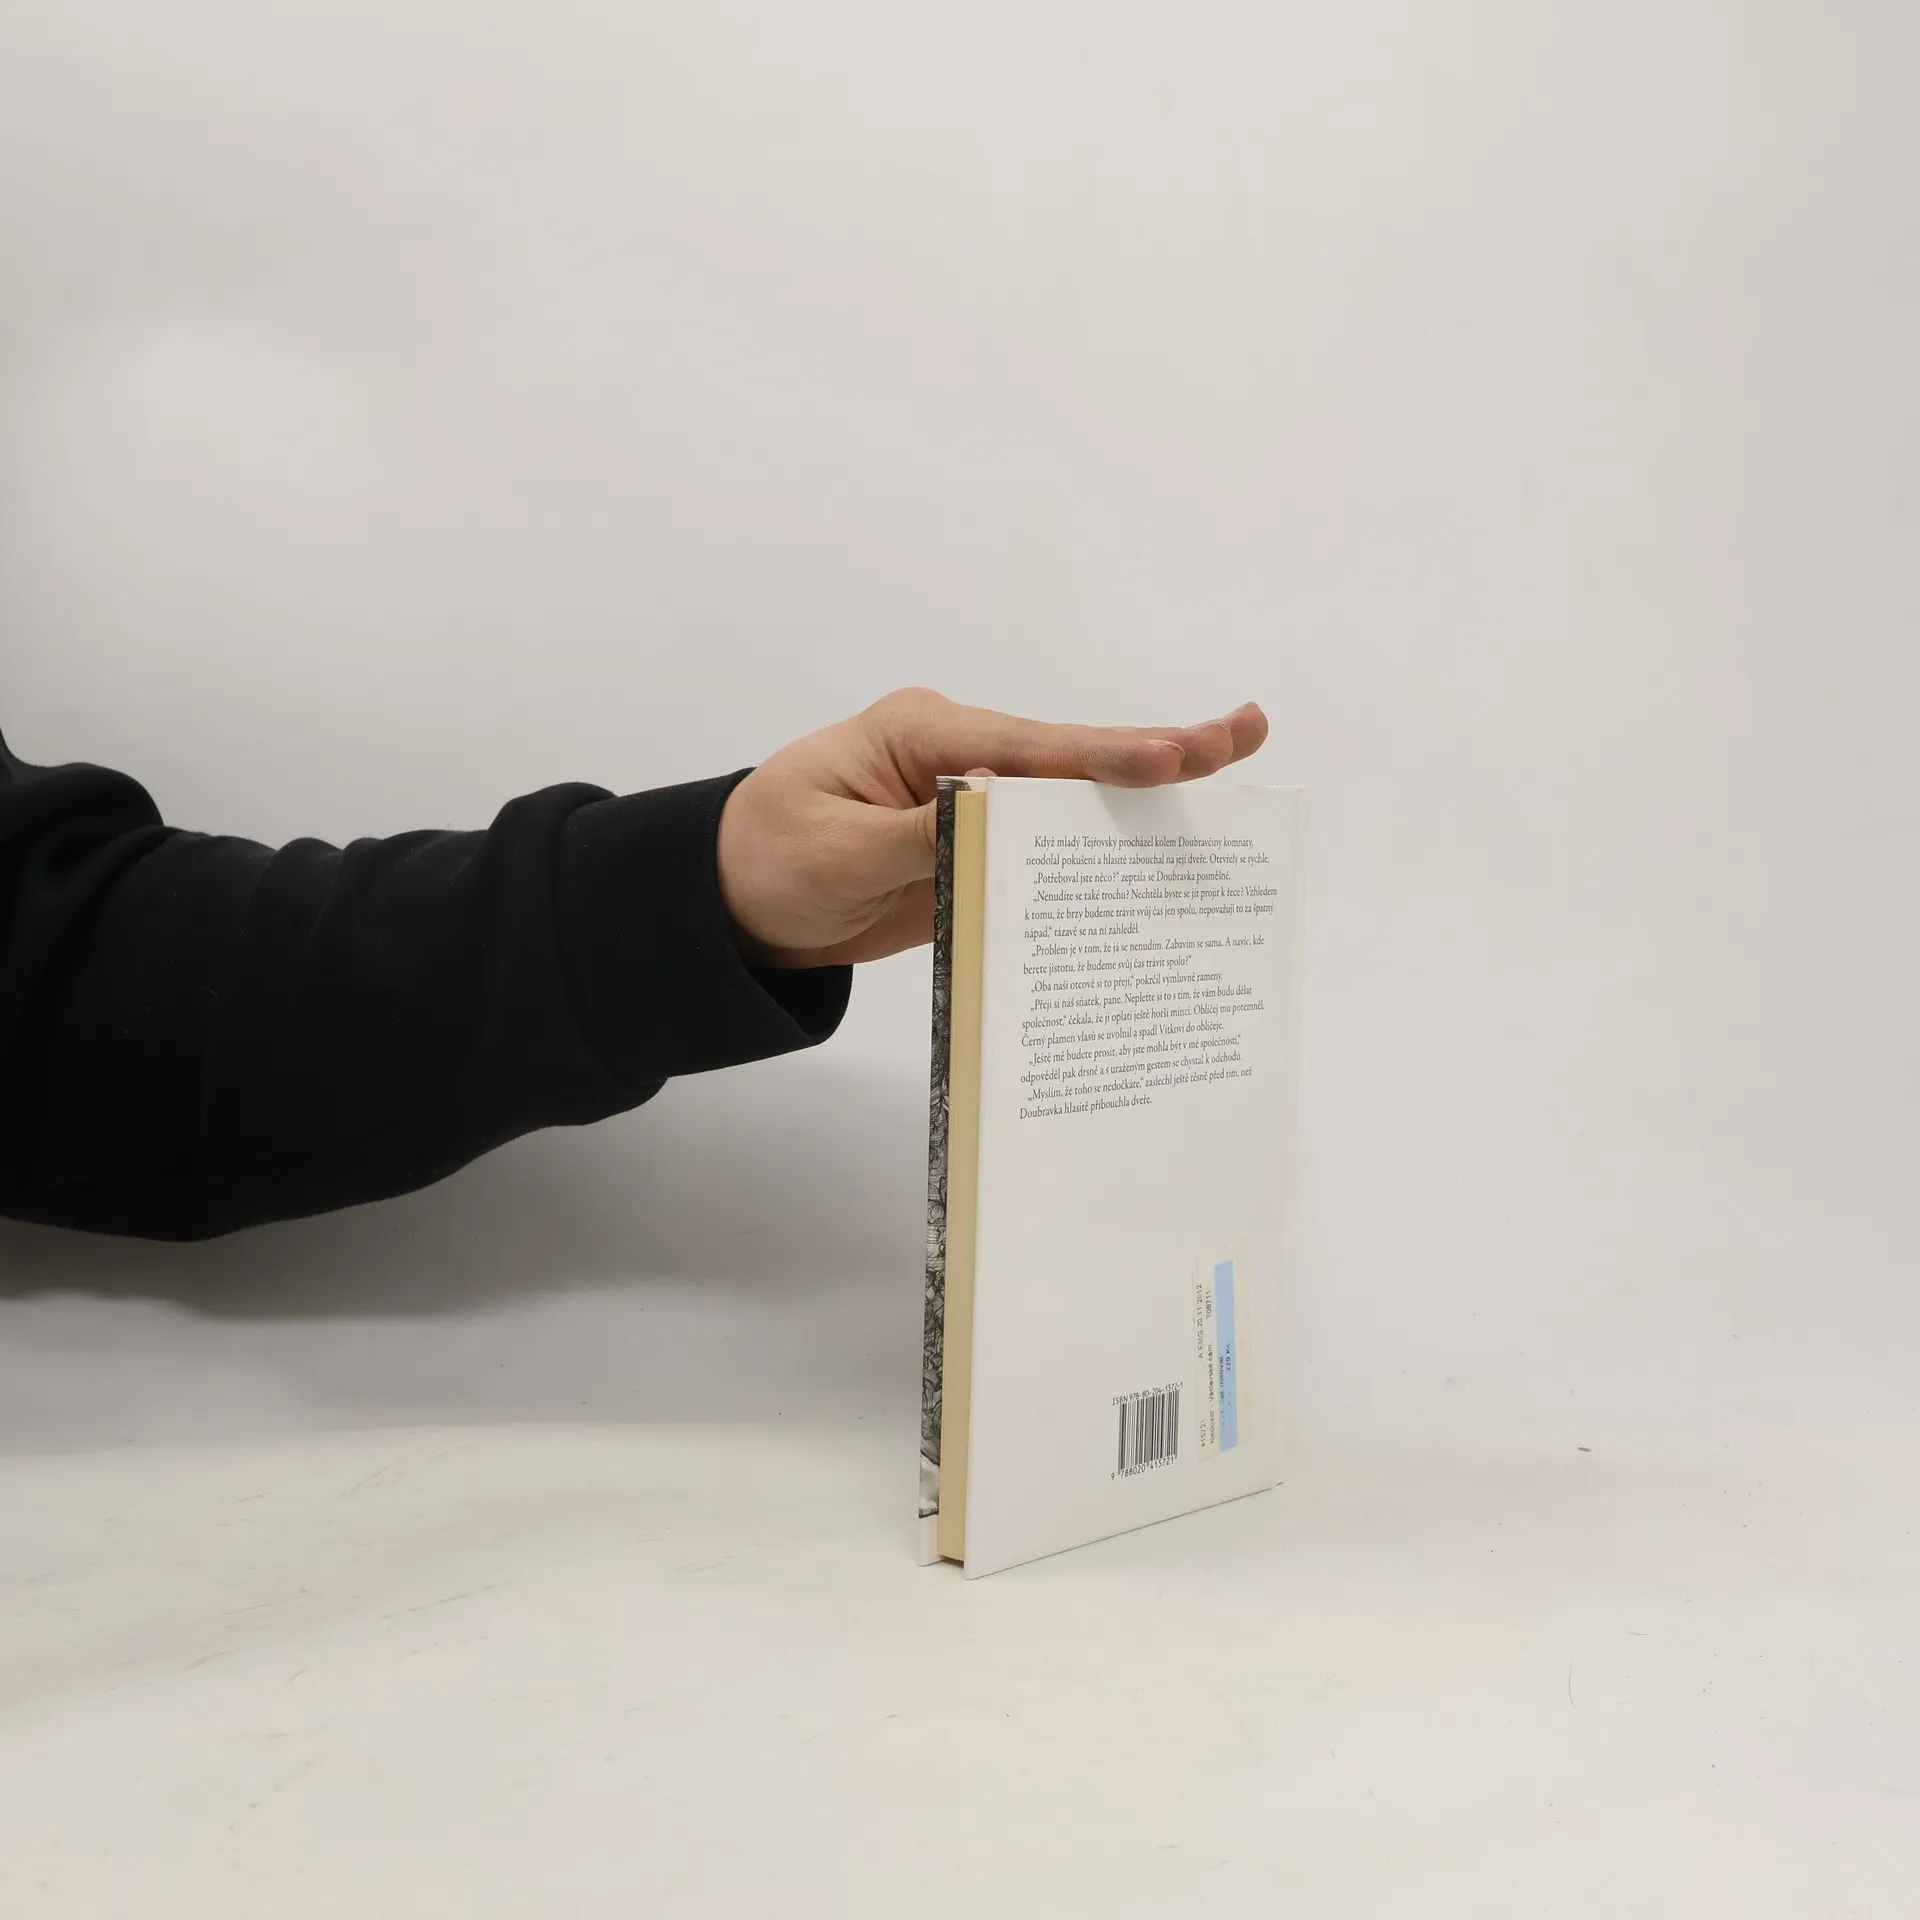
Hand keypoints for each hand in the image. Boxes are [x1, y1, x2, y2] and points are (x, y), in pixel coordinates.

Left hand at [716, 687, 1268, 966]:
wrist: (732, 907)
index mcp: (922, 733)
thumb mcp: (833, 849)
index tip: (1170, 757)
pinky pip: (1045, 858)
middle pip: (1070, 762)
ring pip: (1072, 807)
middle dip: (1157, 754)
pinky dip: (1100, 862)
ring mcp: (973, 803)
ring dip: (1145, 806)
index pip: (1027, 746)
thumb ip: (920, 833)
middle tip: (1244, 735)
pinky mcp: (975, 853)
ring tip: (1233, 790)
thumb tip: (999, 809)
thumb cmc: (767, 858)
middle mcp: (960, 757)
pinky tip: (1159, 870)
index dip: (1103, 757)